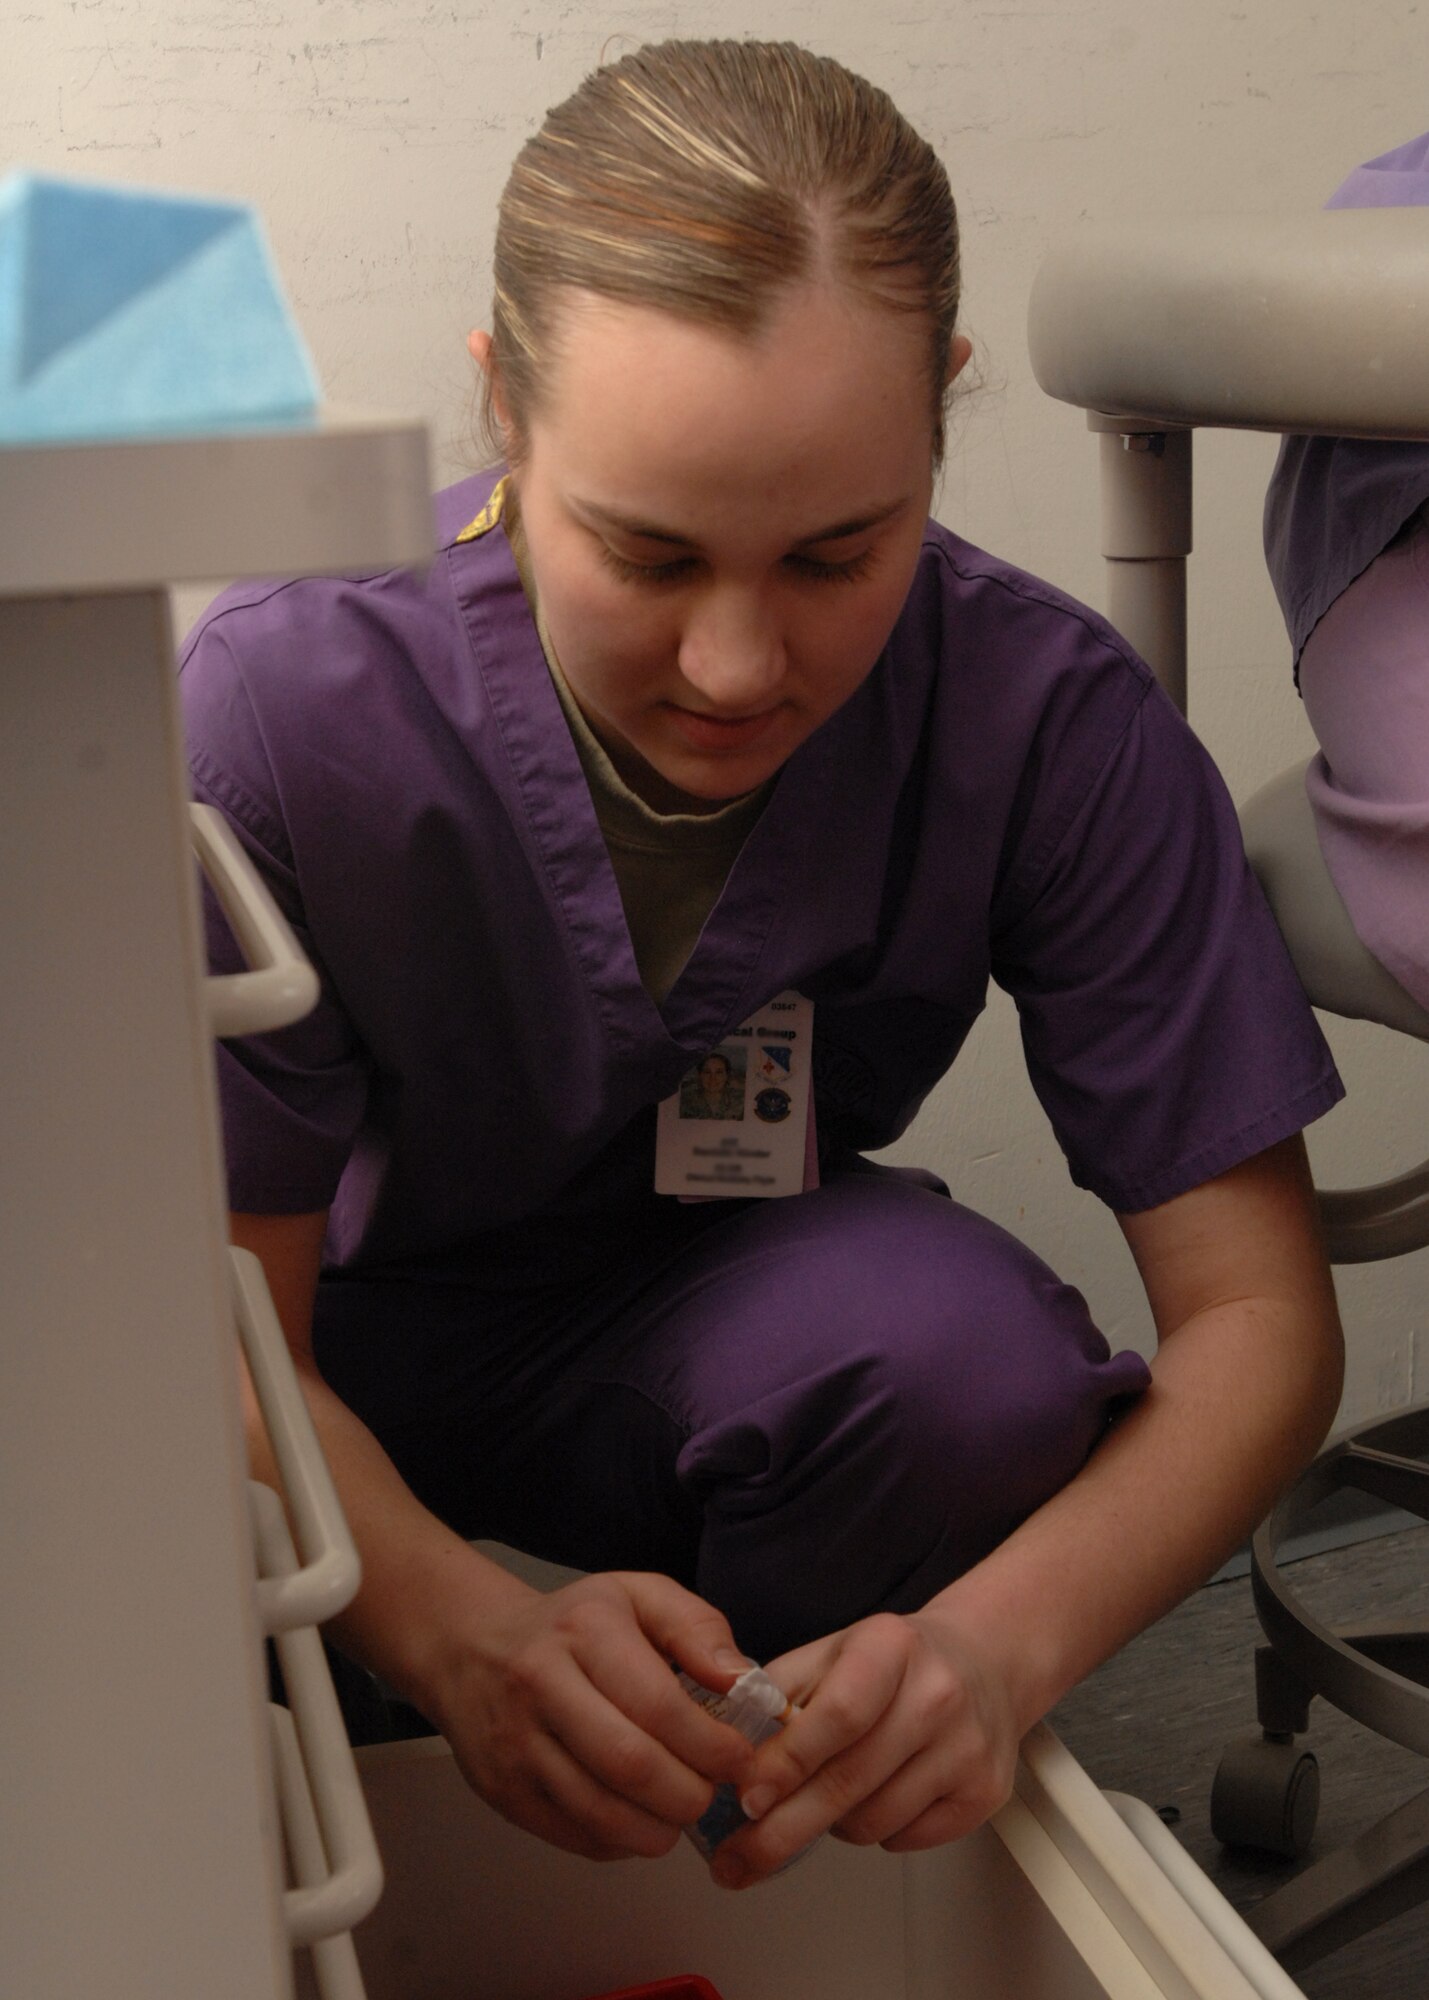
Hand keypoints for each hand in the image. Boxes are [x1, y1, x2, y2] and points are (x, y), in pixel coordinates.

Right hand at [425, 1569, 757, 1861]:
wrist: (471, 1647)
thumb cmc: (571, 1625)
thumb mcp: (637, 1595)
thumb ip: (696, 1628)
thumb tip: (739, 1680)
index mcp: (584, 1632)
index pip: (657, 1704)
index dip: (709, 1744)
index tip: (738, 1758)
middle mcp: (541, 1686)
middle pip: (630, 1766)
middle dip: (688, 1793)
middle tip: (711, 1792)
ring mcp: (515, 1744)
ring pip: (600, 1813)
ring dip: (658, 1828)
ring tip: (679, 1810)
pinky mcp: (502, 1791)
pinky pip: (575, 1836)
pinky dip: (620, 1840)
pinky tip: (638, 1817)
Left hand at [708, 1606, 1022, 1887]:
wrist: (984, 1661)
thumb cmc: (895, 1662)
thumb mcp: (831, 1652)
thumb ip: (777, 1695)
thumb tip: (728, 1755)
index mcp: (890, 1646)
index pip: (836, 1716)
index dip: (787, 1764)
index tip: (747, 1799)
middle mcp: (937, 1695)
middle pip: (849, 1782)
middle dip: (783, 1829)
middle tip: (739, 1856)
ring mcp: (967, 1748)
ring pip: (872, 1822)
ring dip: (832, 1823)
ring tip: (830, 1793)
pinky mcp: (984, 1793)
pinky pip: (904, 1840)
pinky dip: (876, 1830)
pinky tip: (878, 1794)